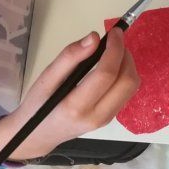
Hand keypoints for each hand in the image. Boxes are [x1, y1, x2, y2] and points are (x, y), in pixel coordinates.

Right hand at [0, 29, 137, 160]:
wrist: (37, 135)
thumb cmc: (38, 105)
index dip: (115, 49)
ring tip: (112, 52)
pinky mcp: (110, 118)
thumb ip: (69, 57)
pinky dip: (124, 75)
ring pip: (131, 88)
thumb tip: (94, 38)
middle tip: (114, 41)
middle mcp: (96, 116)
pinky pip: (126, 93)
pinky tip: (110, 67)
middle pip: (127, 82)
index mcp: (76, 107)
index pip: (106, 74)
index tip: (114, 32)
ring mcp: (106, 120)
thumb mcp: (45, 78)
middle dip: (125, 56)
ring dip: (127, 65)